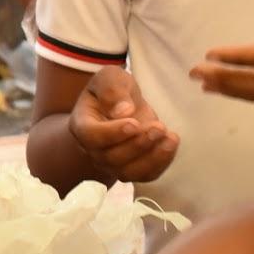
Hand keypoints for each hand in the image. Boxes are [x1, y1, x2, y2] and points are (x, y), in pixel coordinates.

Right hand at [68, 67, 177, 182]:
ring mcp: (111, 163)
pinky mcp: (131, 169)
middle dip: (137, 145)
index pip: (91, 137)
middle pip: (110, 158)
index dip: (112, 134)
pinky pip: (144, 175)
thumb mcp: (111, 78)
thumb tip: (123, 112)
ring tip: (169, 137)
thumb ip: (112, 90)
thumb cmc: (113, 90)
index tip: (134, 123)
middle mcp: (92, 149)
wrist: (121, 106)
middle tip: (158, 127)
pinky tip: (171, 143)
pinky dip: (160, 163)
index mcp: (82, 125)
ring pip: (127, 172)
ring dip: (151, 158)